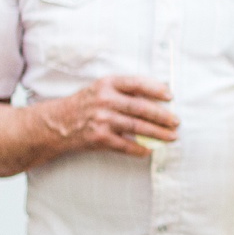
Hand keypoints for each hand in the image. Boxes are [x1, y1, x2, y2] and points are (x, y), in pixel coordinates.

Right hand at [41, 76, 177, 156]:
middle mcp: (104, 100)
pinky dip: (139, 149)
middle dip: (163, 116)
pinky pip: (125, 145)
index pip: (137, 84)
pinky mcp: (99, 138)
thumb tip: (156, 95)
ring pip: (137, 127)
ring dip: (158, 134)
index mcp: (107, 84)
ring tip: (171, 137)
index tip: (170, 96)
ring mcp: (102, 120)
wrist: (56, 123)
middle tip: (176, 122)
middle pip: (141, 108)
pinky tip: (150, 150)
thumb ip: (123, 90)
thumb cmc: (84, 104)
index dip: (156, 89)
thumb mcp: (100, 89)